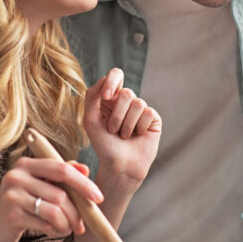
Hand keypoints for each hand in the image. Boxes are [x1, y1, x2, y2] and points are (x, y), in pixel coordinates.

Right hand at [0, 157, 103, 241]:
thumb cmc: (21, 205)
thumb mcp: (39, 186)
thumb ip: (60, 176)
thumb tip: (85, 169)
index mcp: (26, 164)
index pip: (61, 168)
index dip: (83, 183)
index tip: (98, 198)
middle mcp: (17, 175)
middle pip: (60, 194)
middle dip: (76, 212)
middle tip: (82, 225)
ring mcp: (12, 194)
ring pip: (55, 211)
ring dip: (66, 224)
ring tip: (66, 229)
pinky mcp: (11, 214)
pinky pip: (45, 224)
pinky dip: (55, 230)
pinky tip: (53, 231)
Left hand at [83, 68, 160, 189]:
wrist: (120, 166)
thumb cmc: (103, 145)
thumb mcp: (90, 120)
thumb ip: (92, 97)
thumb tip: (104, 78)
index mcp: (110, 99)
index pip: (116, 75)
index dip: (112, 82)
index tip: (106, 96)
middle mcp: (126, 102)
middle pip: (126, 93)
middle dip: (117, 114)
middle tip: (112, 130)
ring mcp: (141, 109)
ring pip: (138, 103)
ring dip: (127, 124)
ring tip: (124, 136)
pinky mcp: (153, 118)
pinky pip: (148, 112)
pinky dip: (140, 127)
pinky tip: (138, 136)